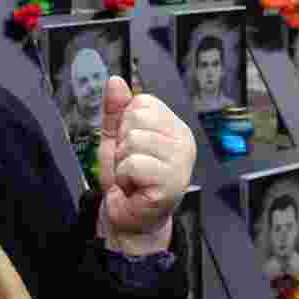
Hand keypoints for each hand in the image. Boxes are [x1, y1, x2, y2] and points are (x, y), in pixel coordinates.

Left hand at [96, 77, 195, 255]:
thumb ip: (115, 110)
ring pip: (134, 141)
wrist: (130, 218)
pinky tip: (136, 187)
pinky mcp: (172, 182)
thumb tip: (116, 81)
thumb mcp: (115, 138)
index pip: (142, 103)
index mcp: (173, 126)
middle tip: (131, 164)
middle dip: (122, 143)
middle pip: (137, 119)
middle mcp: (183, 140)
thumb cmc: (127, 179)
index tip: (131, 147)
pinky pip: (133, 163)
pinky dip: (125, 176)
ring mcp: (181, 162)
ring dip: (123, 162)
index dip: (125, 125)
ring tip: (133, 177)